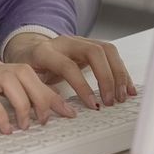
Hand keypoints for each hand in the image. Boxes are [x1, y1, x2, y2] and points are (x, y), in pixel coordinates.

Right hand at [0, 56, 78, 134]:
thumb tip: (11, 109)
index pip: (27, 72)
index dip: (48, 91)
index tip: (63, 109)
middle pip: (26, 73)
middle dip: (45, 97)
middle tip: (53, 120)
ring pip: (13, 80)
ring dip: (26, 105)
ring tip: (26, 126)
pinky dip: (1, 115)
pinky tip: (4, 130)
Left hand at [2, 32, 136, 111]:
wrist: (28, 48)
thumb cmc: (28, 65)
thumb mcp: (26, 79)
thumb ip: (40, 92)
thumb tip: (59, 111)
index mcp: (45, 51)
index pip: (68, 65)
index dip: (82, 86)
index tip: (93, 105)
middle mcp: (65, 42)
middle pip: (94, 52)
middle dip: (107, 78)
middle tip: (111, 101)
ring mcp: (79, 41)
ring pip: (107, 50)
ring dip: (118, 74)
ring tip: (122, 96)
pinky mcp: (91, 45)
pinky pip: (111, 55)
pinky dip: (121, 71)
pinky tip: (126, 87)